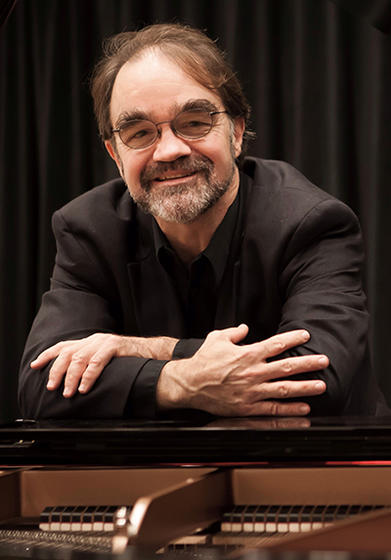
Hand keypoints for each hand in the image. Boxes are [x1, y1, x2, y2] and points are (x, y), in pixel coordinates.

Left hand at [30, 333, 177, 397]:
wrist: (153, 352)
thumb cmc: (128, 360)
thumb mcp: (105, 359)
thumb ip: (90, 364)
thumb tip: (71, 381)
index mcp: (89, 342)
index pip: (63, 346)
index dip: (47, 355)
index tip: (34, 366)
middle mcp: (93, 340)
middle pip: (67, 353)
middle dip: (56, 371)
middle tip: (51, 387)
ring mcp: (104, 342)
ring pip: (80, 358)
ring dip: (71, 378)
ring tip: (67, 392)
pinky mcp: (115, 346)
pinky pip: (97, 362)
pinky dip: (88, 376)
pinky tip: (84, 387)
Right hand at [157, 325, 327, 416]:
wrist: (188, 384)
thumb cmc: (203, 360)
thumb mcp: (216, 339)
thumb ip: (233, 332)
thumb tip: (244, 328)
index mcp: (247, 354)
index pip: (276, 344)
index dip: (293, 339)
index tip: (306, 335)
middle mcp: (253, 372)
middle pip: (287, 367)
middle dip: (308, 363)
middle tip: (324, 361)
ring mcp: (252, 391)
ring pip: (284, 389)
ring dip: (305, 387)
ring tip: (322, 385)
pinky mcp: (247, 408)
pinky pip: (273, 409)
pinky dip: (290, 410)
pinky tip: (304, 409)